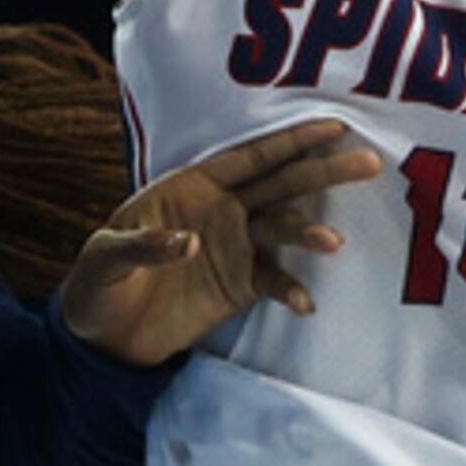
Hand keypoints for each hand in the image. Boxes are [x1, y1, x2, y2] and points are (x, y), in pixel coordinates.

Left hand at [58, 117, 379, 363]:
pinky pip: (276, 282)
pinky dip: (291, 290)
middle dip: (323, 172)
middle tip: (367, 163)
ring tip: (332, 244)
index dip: (288, 141)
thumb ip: (142, 246)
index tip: (331, 127)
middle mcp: (222, 211)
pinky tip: (304, 304)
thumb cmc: (97, 284)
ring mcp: (235, 248)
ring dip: (308, 234)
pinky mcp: (241, 286)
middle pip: (280, 185)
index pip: (247, 158)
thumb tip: (189, 241)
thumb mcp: (103, 259)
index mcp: (191, 188)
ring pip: (283, 230)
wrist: (104, 339)